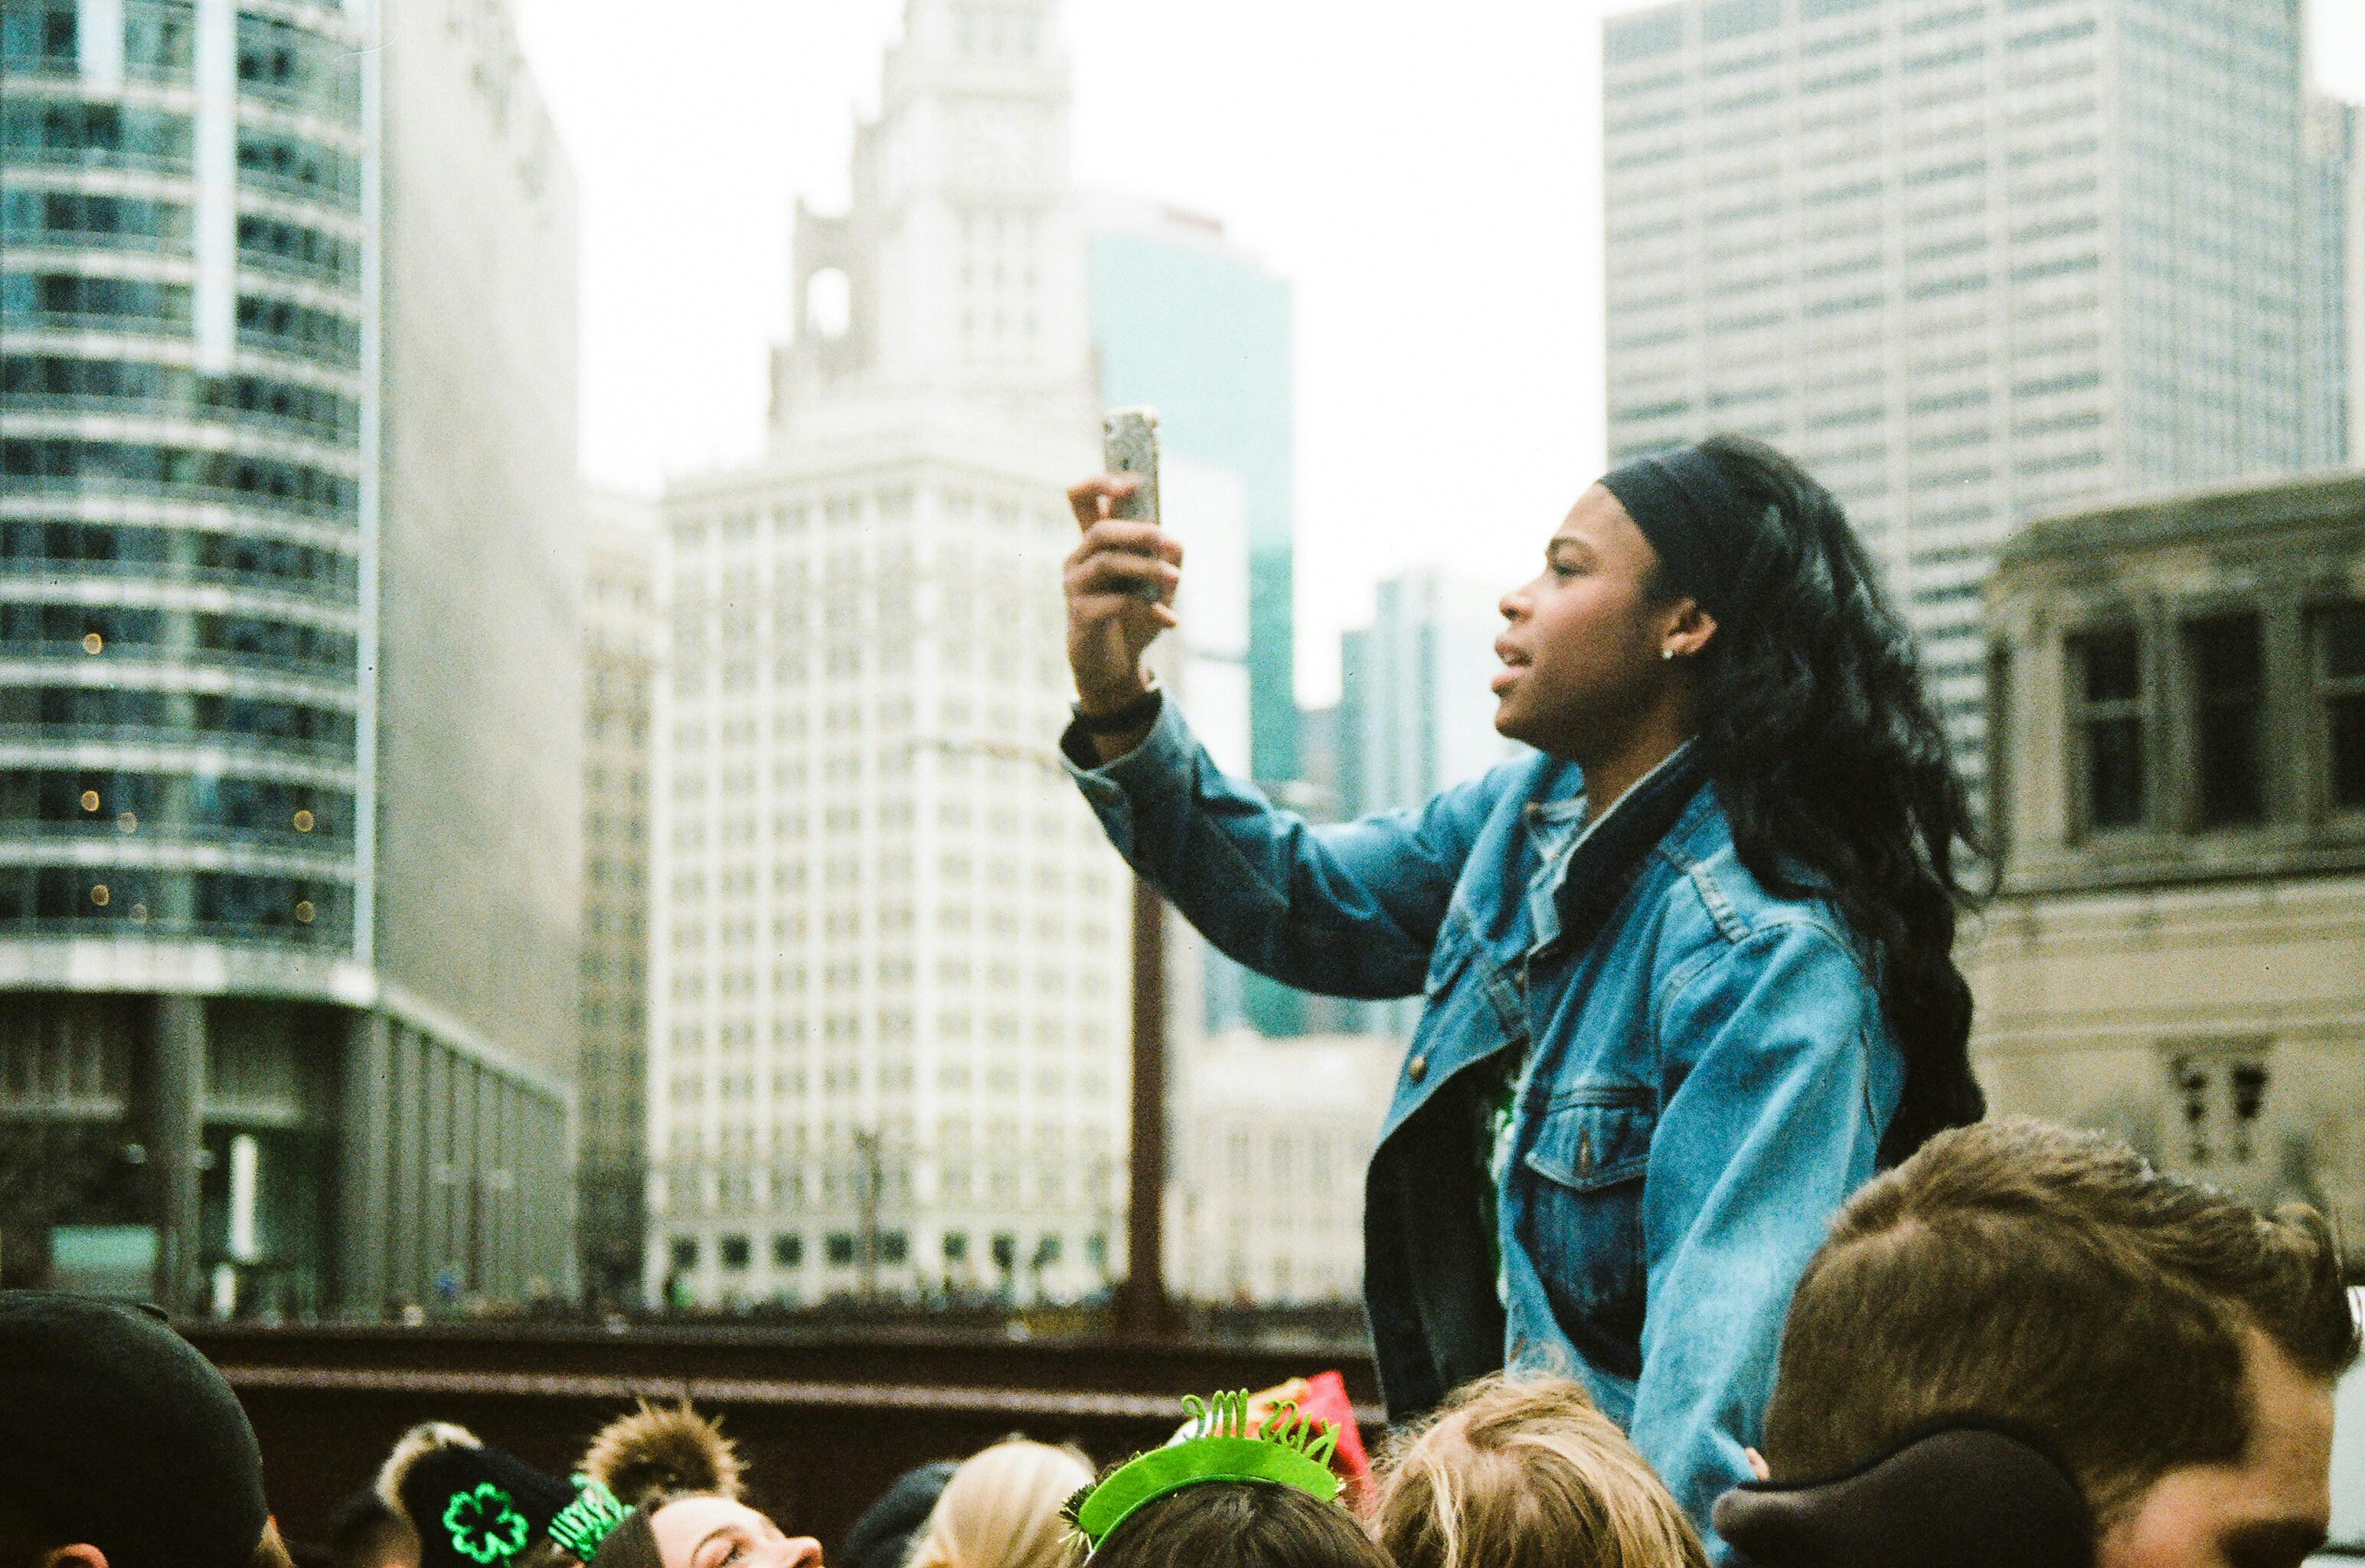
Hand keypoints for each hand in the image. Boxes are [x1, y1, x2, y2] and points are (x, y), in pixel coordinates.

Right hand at [1064, 474, 1182, 719]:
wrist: (1117, 665)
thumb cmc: (1135, 617)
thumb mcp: (1160, 584)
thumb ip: (1167, 558)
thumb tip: (1172, 542)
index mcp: (1096, 542)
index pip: (1082, 498)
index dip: (1100, 483)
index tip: (1130, 484)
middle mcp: (1080, 558)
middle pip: (1100, 530)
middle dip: (1137, 531)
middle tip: (1166, 540)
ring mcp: (1075, 586)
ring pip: (1108, 563)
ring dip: (1147, 569)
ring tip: (1176, 580)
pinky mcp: (1080, 615)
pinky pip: (1116, 603)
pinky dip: (1148, 609)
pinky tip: (1170, 620)